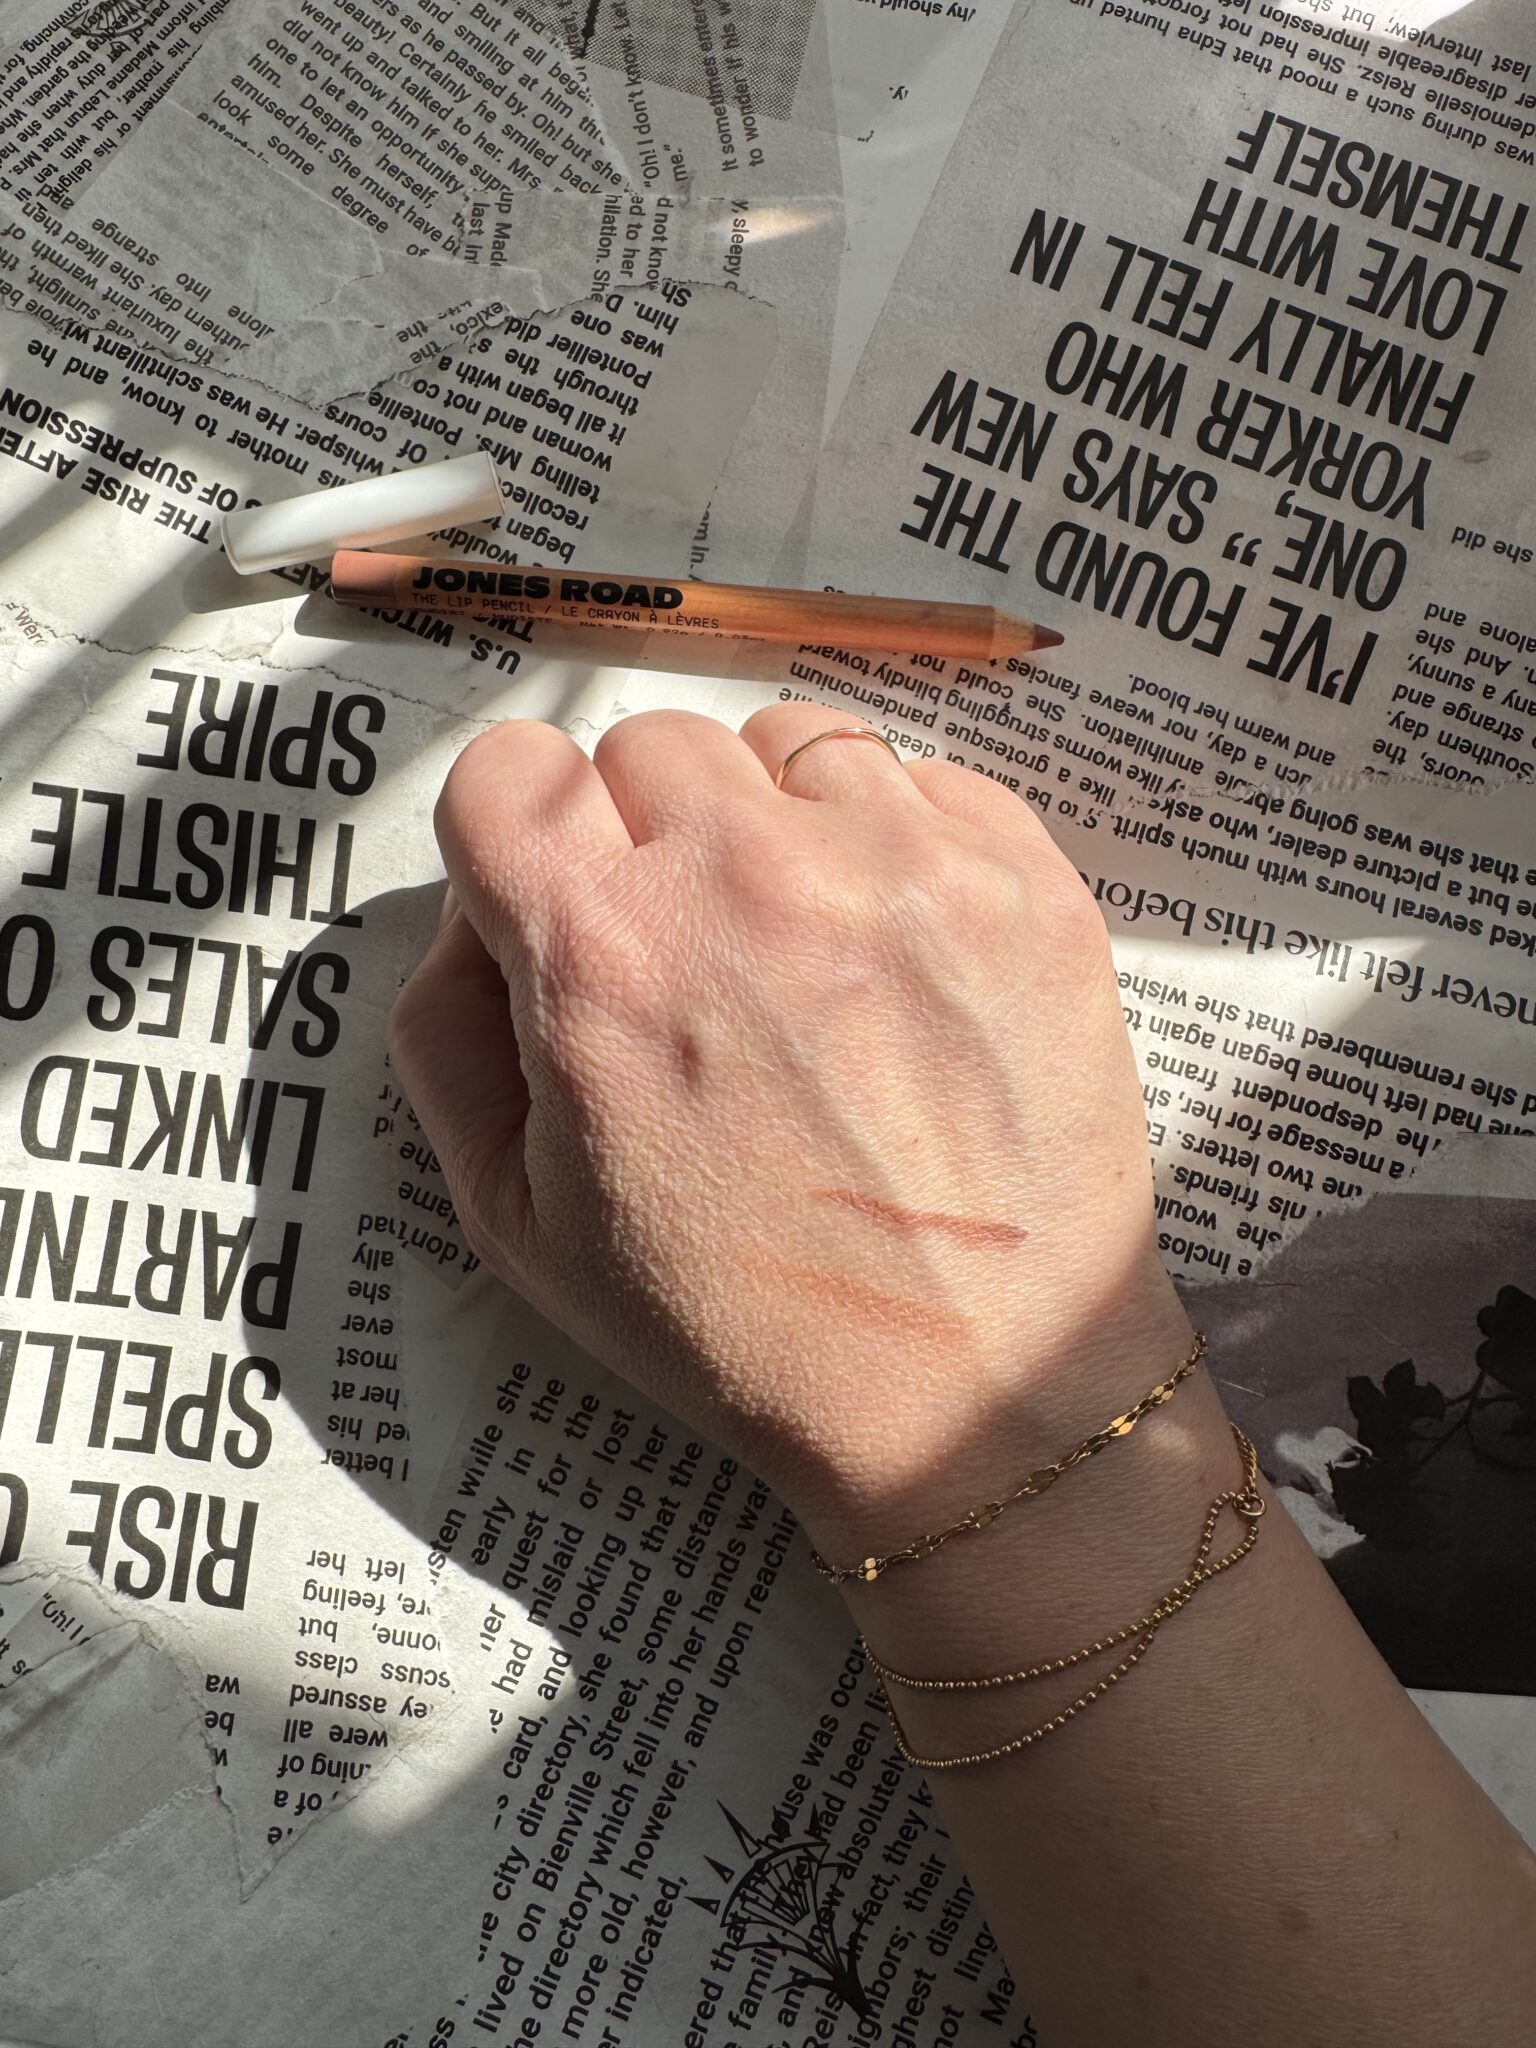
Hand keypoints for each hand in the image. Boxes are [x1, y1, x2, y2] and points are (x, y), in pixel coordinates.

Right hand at [389, 707, 1190, 1546]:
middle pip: (645, 744)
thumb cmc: (739, 1323)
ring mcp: (898, 865)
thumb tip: (471, 917)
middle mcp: (746, 877)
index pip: (508, 767)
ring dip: (768, 820)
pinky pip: (916, 776)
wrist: (973, 1389)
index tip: (556, 895)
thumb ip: (442, 1036)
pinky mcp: (1017, 877)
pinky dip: (889, 838)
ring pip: (782, 744)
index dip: (517, 836)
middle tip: (689, 953)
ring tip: (801, 946)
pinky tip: (897, 952)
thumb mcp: (512, 1220)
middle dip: (643, 835)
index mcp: (602, 955)